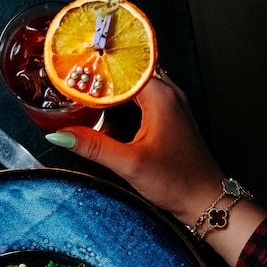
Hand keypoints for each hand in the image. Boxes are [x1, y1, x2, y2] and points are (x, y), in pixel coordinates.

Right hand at [48, 74, 266, 266]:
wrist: (206, 199)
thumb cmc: (178, 181)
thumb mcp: (129, 164)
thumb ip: (94, 147)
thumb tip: (61, 136)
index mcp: (161, 96)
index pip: (122, 68)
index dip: (95, 67)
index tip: (71, 71)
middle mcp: (169, 94)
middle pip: (128, 73)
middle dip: (100, 75)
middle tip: (72, 78)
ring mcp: (171, 106)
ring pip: (135, 86)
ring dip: (111, 88)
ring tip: (84, 91)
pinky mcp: (170, 120)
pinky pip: (142, 99)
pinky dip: (123, 101)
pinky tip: (108, 112)